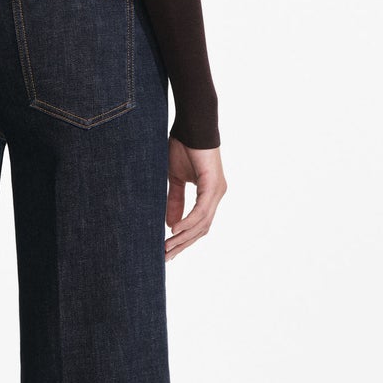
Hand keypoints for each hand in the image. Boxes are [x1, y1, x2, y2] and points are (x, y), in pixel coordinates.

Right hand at [165, 139, 224, 259]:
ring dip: (183, 237)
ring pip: (202, 223)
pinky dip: (188, 222)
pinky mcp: (213, 185)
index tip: (168, 252)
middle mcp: (217, 195)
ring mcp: (217, 191)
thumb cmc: (183, 147)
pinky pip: (201, 210)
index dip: (184, 240)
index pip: (199, 225)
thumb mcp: (175, 178)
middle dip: (183, 245)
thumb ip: (174, 200)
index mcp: (209, 194)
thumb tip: (171, 224)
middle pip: (201, 229)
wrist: (191, 125)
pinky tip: (175, 230)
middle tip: (165, 257)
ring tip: (166, 247)